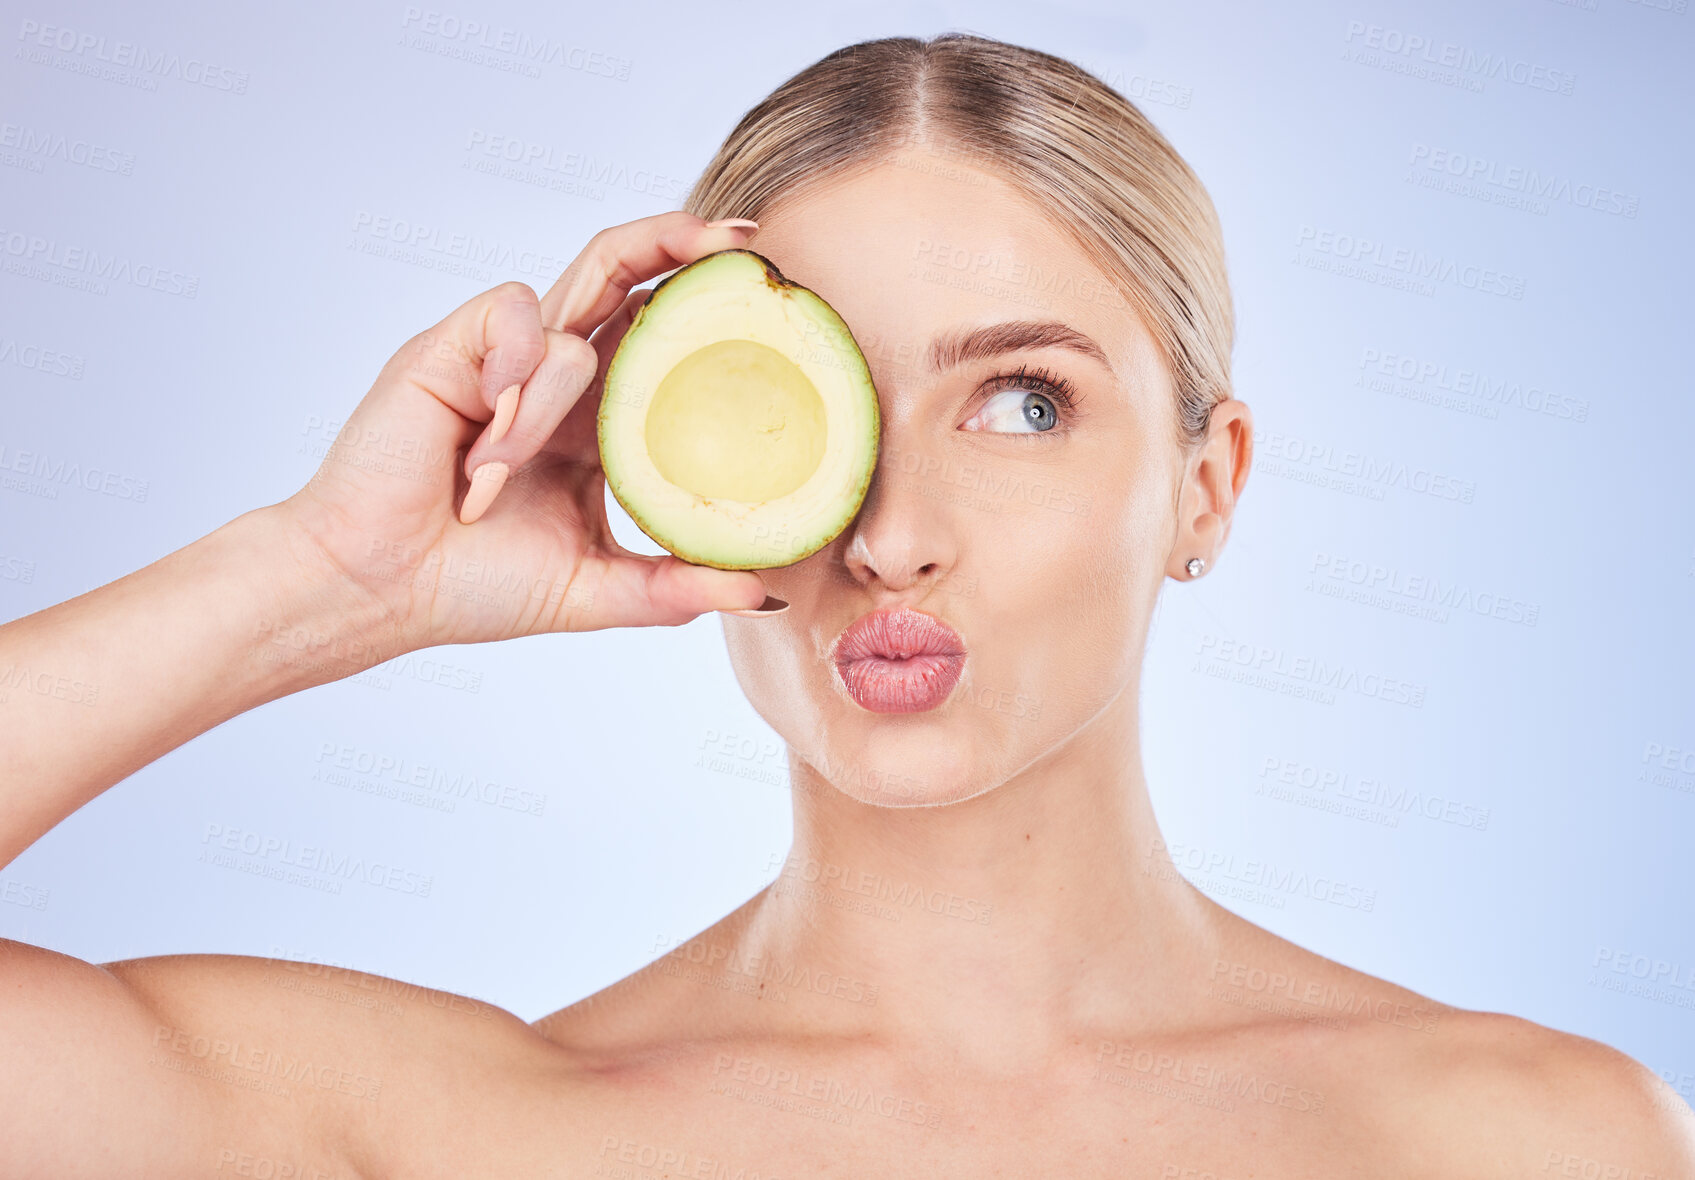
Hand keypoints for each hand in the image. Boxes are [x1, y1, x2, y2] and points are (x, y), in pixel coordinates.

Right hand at [276, 211, 779, 651]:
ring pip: (580, 297)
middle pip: (628, 274)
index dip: (709, 305)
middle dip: (685, 241)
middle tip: (743, 243)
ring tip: (500, 471)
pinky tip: (482, 439)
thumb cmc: (470, 585)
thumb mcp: (596, 588)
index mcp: (591, 421)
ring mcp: (505, 355)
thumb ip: (676, 585)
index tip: (773, 287)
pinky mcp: (455, 343)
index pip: (659, 337)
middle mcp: (555, 376)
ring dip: (556, 393)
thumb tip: (766, 589)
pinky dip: (516, 377)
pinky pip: (517, 318)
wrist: (378, 589)